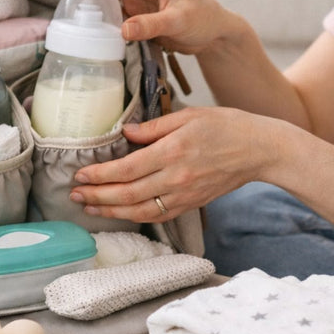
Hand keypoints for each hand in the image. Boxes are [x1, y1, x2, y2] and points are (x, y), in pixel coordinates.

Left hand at [69, 107, 278, 222]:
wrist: (258, 150)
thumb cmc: (226, 126)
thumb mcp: (189, 116)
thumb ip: (154, 127)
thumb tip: (126, 132)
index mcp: (172, 152)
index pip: (126, 169)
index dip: (99, 175)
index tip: (80, 174)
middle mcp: (176, 178)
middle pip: (127, 194)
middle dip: (97, 196)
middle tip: (75, 195)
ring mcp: (184, 195)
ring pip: (139, 210)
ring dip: (110, 211)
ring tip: (88, 208)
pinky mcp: (191, 204)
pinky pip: (158, 216)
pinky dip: (135, 217)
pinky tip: (120, 213)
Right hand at [81, 0, 235, 53]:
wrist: (215, 34)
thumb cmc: (203, 19)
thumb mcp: (178, 21)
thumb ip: (151, 25)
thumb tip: (123, 30)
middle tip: (73, 13)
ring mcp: (138, 1)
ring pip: (109, 2)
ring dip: (97, 12)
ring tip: (81, 26)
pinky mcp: (139, 16)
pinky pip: (117, 17)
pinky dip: (107, 24)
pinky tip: (97, 35)